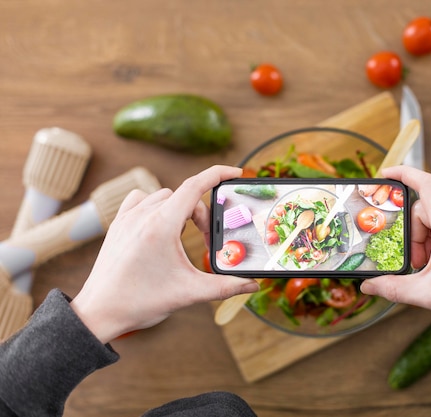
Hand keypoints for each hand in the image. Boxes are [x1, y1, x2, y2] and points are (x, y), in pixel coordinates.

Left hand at [70, 165, 258, 342]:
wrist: (99, 313)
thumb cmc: (140, 302)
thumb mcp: (189, 293)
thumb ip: (225, 287)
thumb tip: (252, 285)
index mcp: (161, 225)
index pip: (195, 186)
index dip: (219, 175)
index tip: (236, 173)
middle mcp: (143, 215)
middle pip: (185, 196)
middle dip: (203, 216)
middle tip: (208, 243)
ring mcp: (128, 217)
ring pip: (164, 196)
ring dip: (181, 210)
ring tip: (184, 237)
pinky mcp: (118, 224)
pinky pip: (141, 199)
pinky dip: (157, 206)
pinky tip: (160, 224)